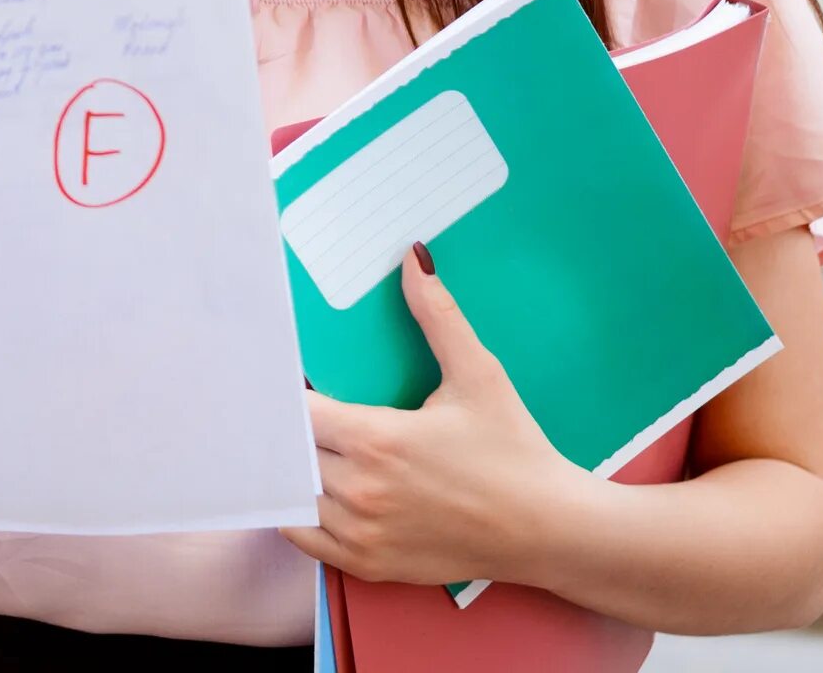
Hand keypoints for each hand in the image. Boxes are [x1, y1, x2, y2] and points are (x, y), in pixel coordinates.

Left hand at [280, 243, 590, 586]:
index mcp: (377, 439)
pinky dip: (296, 512)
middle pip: (288, 449)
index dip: (282, 392)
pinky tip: (305, 487)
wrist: (549, 528)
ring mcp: (361, 533)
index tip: (279, 377)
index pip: (295, 411)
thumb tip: (413, 258)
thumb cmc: (514, 449)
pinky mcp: (368, 564)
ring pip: (292, 493)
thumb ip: (437, 315)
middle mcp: (359, 489)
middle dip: (283, 426)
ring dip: (289, 467)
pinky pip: (304, 537)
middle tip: (273, 404)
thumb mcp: (478, 374)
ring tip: (290, 442)